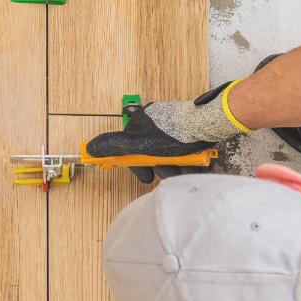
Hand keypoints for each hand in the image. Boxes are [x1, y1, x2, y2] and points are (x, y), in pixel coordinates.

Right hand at [87, 103, 214, 182]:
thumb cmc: (176, 133)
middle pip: (152, 155)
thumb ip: (116, 146)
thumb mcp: (141, 144)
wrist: (209, 125)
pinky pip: (182, 152)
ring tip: (185, 170)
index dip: (138, 167)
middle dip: (162, 168)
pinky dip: (186, 162)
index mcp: (140, 123)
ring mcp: (171, 128)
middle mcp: (155, 124)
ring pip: (169, 156)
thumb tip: (91, 147)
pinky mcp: (186, 132)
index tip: (146, 177)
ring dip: (176, 167)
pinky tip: (192, 164)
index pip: (130, 149)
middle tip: (170, 173)